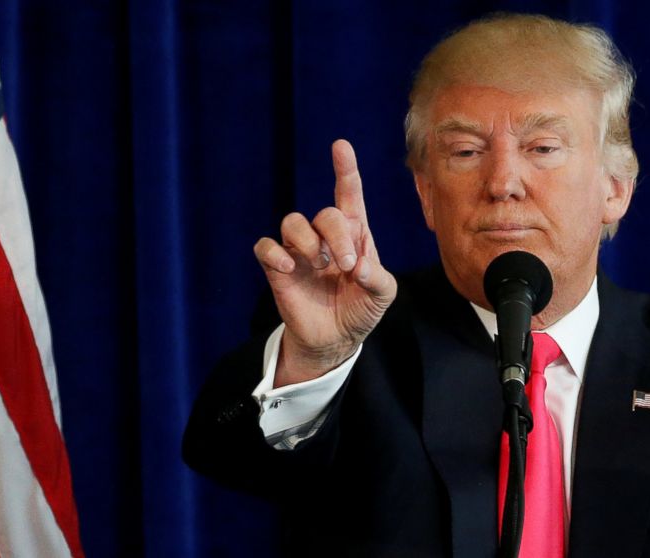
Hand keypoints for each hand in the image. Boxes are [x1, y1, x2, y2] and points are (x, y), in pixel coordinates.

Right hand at [254, 140, 396, 386]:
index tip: (340, 146)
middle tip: (345, 265)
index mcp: (354, 234)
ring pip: (292, 222)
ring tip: (320, 265)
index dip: (345, 169)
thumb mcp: (383, 295)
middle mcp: (325, 236)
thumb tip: (357, 266)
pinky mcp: (278, 269)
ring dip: (309, 242)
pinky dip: (274, 253)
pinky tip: (288, 267)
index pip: (348, 194)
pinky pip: (266, 247)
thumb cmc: (361, 309)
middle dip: (337, 236)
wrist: (336, 340)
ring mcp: (300, 251)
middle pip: (325, 213)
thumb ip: (378, 278)